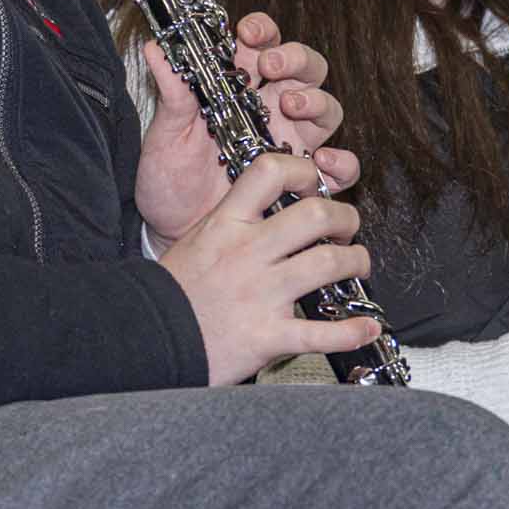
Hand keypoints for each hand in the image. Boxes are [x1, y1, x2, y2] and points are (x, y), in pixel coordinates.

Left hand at [134, 11, 360, 247]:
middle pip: (305, 69)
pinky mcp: (303, 182)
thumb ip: (171, 93)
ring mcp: (291, 144)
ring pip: (326, 108)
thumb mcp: (165, 135)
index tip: (247, 33)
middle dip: (295, 58)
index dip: (262, 31)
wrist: (172, 233)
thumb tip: (154, 48)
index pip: (261, 45)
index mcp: (237, 90)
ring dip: (316, 100)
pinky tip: (322, 161)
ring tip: (291, 107)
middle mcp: (271, 111)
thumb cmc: (168, 181)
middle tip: (272, 66)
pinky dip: (341, 161)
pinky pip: (340, 168)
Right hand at [156, 153, 380, 384]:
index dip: (304, 169)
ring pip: (328, 265)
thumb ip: (233, 220)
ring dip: (355, 264)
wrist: (143, 339)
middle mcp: (247, 253)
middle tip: (347, 227)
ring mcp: (260, 294)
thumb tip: (268, 201)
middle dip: (345, 219)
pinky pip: (321, 332)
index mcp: (227, 224)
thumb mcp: (196, 239)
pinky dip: (351, 331)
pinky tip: (365, 328)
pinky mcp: (267, 336)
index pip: (271, 171)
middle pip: (315, 215)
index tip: (316, 181)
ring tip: (357, 266)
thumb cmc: (170, 292)